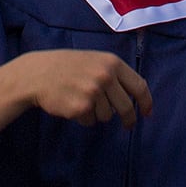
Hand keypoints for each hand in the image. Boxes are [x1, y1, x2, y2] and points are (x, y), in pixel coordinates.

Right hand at [7, 50, 152, 124]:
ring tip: (82, 100)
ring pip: (107, 116)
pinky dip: (83, 117)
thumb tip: (135, 96)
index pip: (139, 86)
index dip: (146, 102)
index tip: (147, 113)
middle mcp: (105, 76)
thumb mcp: (95, 61)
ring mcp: (93, 92)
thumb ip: (114, 74)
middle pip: (126, 107)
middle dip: (128, 119)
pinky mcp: (81, 108)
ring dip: (97, 114)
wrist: (38, 73)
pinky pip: (90, 121)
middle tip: (127, 125)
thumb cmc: (68, 67)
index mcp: (112, 63)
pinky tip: (71, 104)